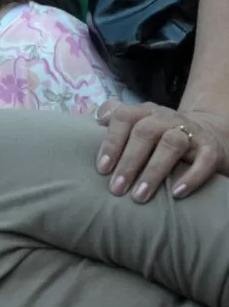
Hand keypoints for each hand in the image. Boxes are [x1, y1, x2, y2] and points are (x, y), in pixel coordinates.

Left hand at [95, 100, 228, 201]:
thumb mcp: (137, 122)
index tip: (101, 168)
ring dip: (154, 171)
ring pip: (172, 144)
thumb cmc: (158, 134)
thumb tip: (95, 120)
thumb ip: (115, 117)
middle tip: (116, 188)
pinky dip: (191, 177)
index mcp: (144, 111)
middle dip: (128, 162)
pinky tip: (177, 194)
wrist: (205, 133)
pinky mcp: (210, 148)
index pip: (124, 117)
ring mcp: (190, 131)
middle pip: (145, 133)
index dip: (111, 142)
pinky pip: (204, 160)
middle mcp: (166, 118)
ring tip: (140, 196)